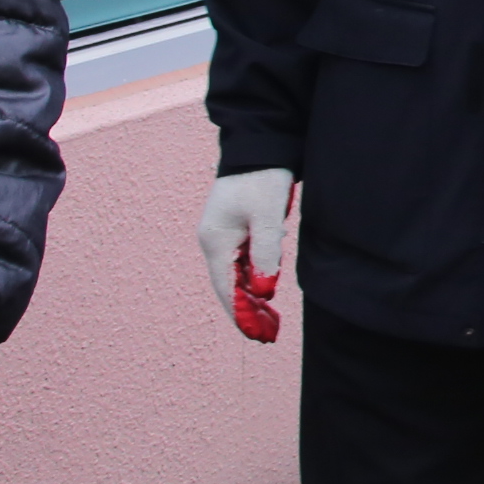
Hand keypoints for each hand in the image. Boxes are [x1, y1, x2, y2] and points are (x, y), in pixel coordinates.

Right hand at [199, 168, 295, 339]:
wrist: (260, 146)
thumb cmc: (263, 178)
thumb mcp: (268, 214)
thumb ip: (265, 252)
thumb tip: (263, 290)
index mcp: (216, 240)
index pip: (226, 287)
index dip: (240, 314)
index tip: (256, 336)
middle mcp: (214, 242)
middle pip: (229, 286)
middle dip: (247, 313)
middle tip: (268, 337)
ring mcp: (223, 237)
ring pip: (235, 277)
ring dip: (251, 300)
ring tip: (270, 324)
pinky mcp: (236, 231)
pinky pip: (241, 265)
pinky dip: (253, 282)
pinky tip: (265, 296)